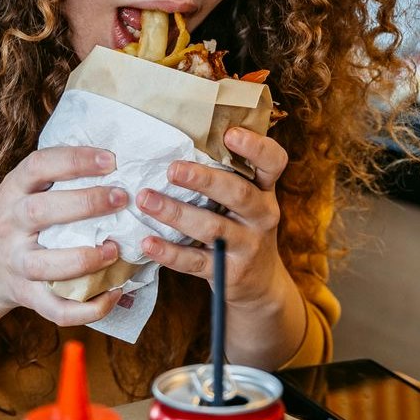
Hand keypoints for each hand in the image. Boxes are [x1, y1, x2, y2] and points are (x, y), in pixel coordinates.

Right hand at [0, 145, 130, 325]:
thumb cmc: (16, 221)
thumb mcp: (23, 190)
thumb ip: (56, 176)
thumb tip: (115, 159)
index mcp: (12, 192)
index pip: (38, 166)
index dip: (75, 160)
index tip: (111, 160)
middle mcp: (10, 226)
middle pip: (40, 212)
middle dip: (85, 203)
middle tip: (121, 198)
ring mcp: (17, 265)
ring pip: (47, 266)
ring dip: (85, 259)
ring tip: (115, 250)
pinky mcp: (28, 297)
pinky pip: (58, 309)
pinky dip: (89, 307)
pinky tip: (114, 293)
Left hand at [134, 127, 293, 308]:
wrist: (260, 285)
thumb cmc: (243, 228)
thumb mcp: (247, 201)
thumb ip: (227, 176)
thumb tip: (176, 140)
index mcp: (265, 190)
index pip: (273, 162)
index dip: (256, 147)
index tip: (230, 134)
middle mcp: (262, 216)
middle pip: (238, 193)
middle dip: (204, 180)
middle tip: (172, 169)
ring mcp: (247, 246)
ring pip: (212, 228)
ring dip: (176, 213)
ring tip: (146, 199)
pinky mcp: (228, 274)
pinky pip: (195, 262)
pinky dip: (169, 252)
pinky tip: (147, 242)